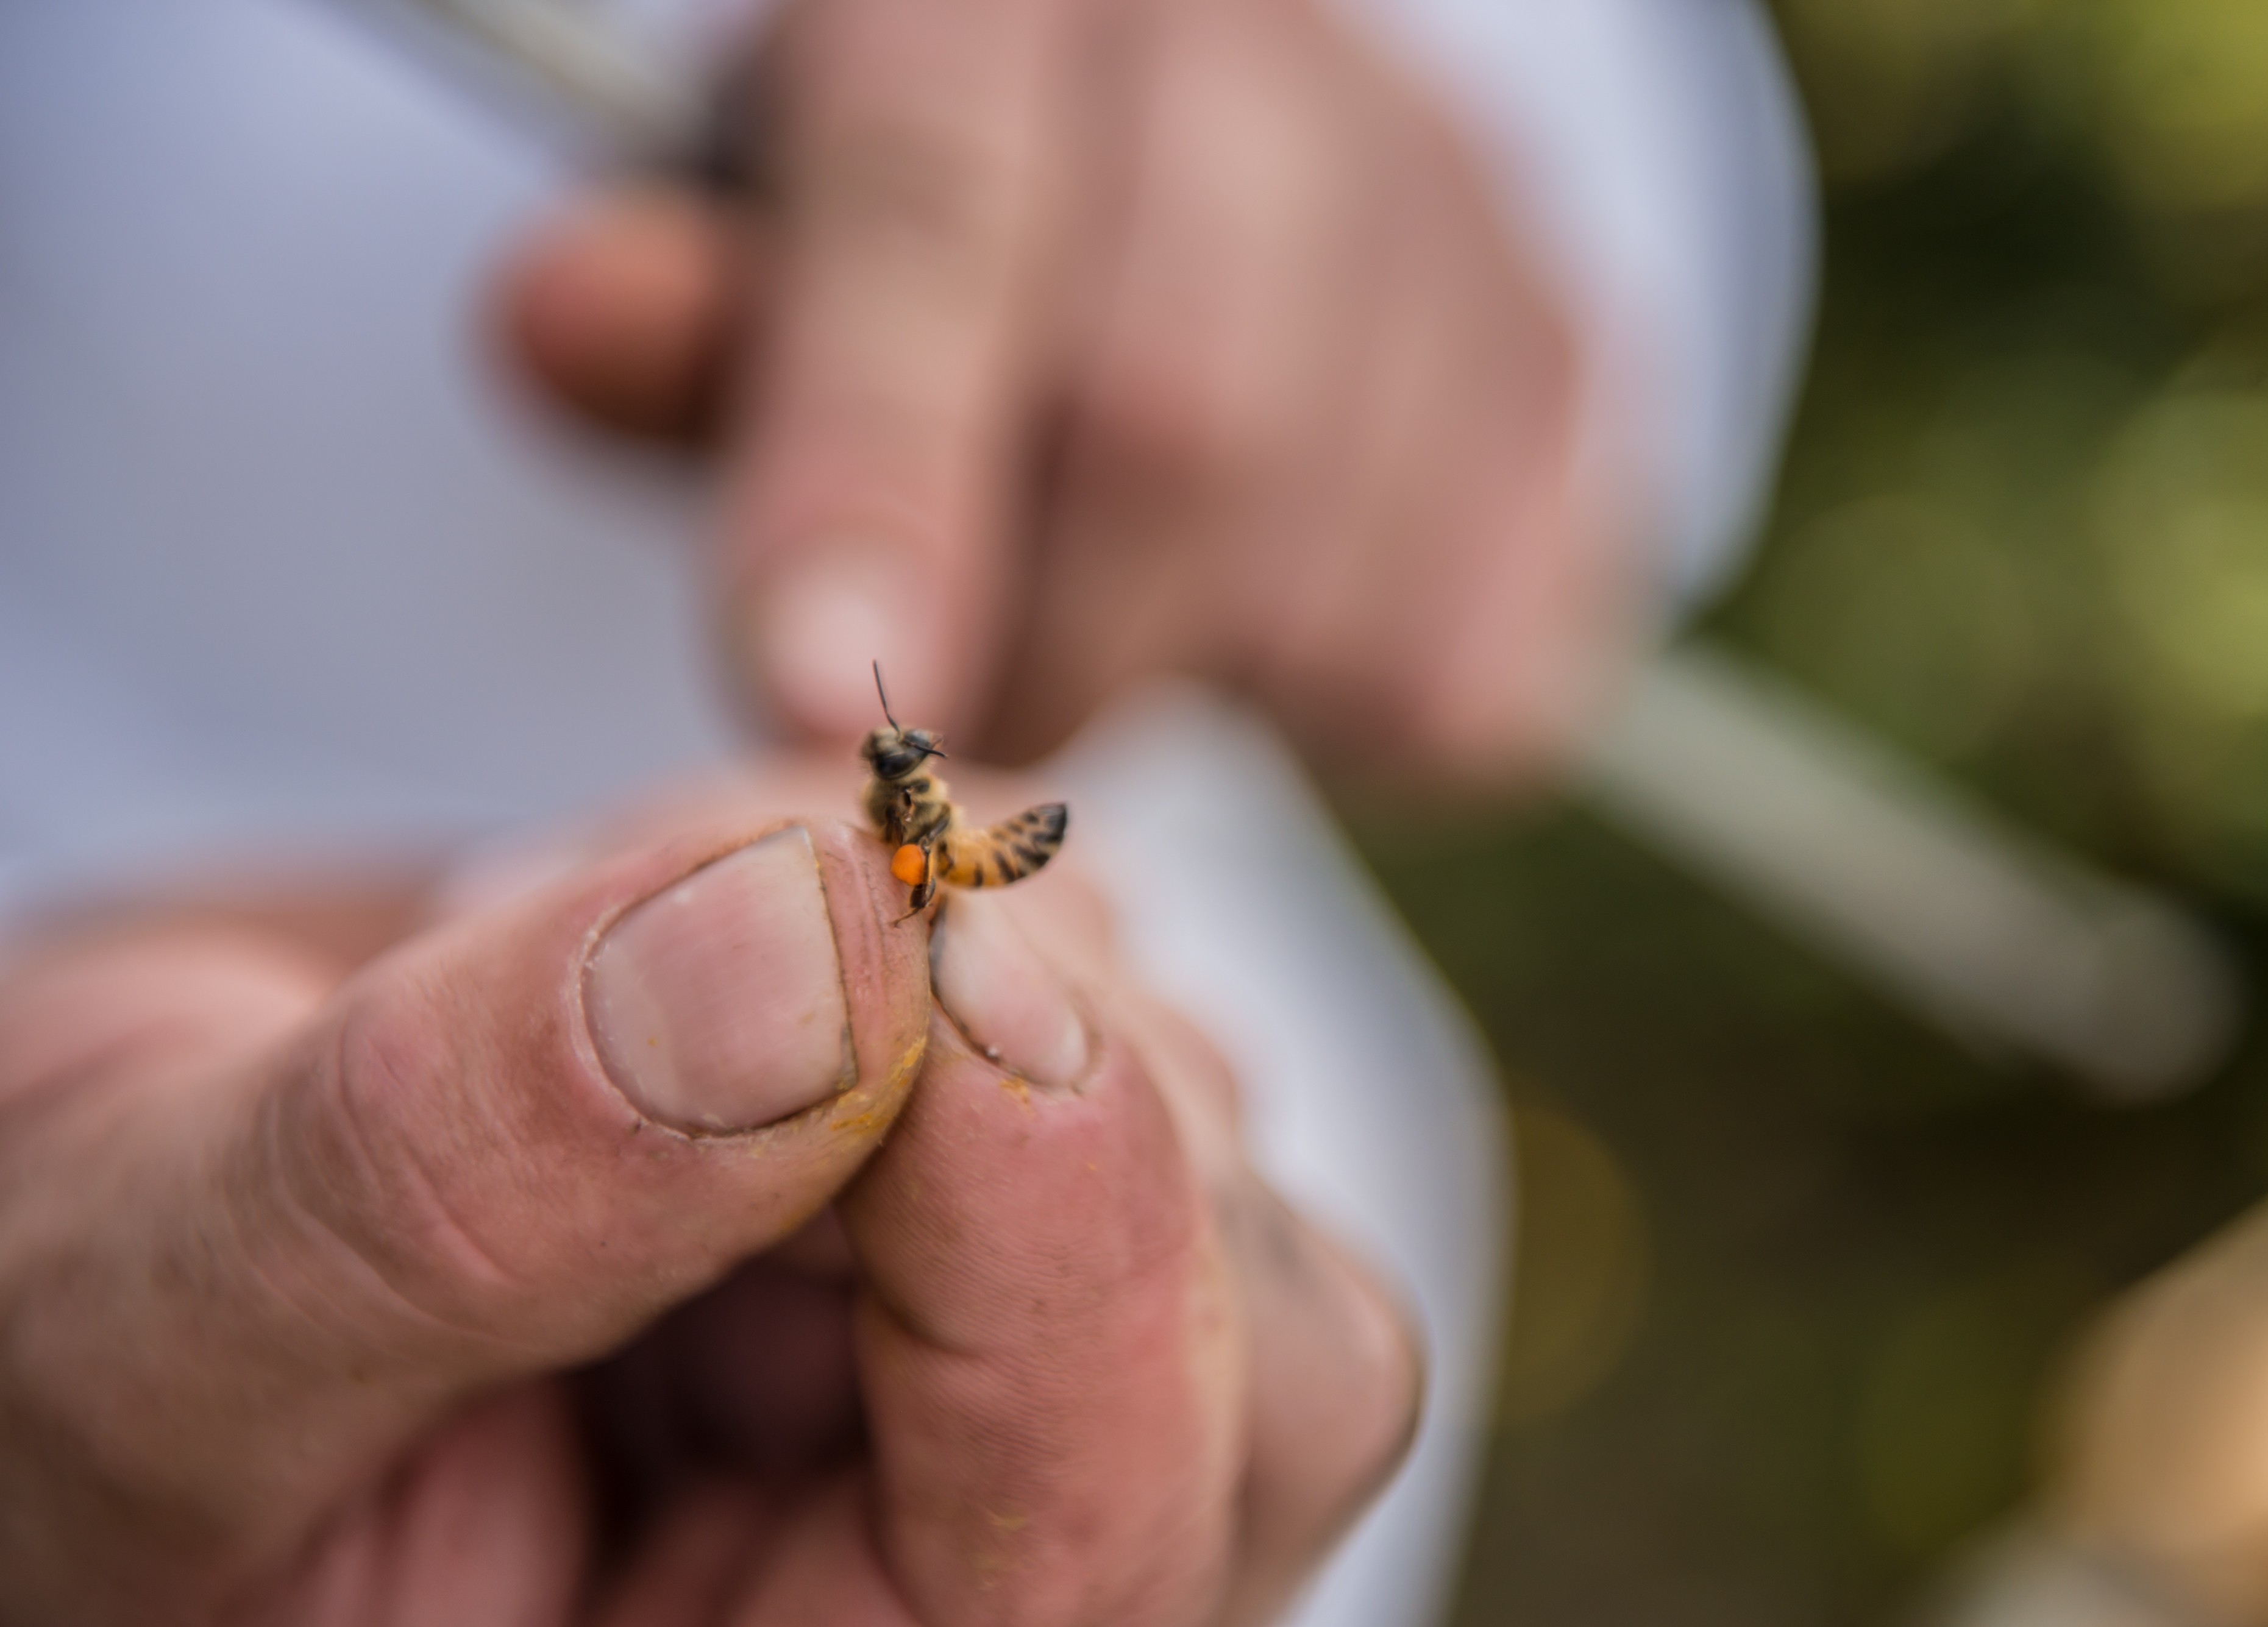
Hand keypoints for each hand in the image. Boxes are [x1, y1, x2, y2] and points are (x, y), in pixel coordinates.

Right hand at [0, 767, 1417, 1623]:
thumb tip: (807, 936)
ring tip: (588, 928)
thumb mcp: (142, 1326)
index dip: (1068, 1243)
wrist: (99, 1238)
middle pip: (1254, 1351)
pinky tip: (689, 906)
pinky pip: (1105, 982)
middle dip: (1019, 1075)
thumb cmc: (63, 1362)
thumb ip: (449, 1187)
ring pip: (1199, 1124)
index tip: (909, 936)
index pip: (1097, 1555)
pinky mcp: (1006, 1196)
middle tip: (711, 904)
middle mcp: (964, 1586)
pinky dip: (912, 881)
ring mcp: (1021, 1380)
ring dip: (928, 944)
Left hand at [496, 0, 1626, 784]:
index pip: (942, 202)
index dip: (866, 463)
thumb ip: (687, 301)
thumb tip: (562, 316)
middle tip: (946, 733)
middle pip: (1175, 417)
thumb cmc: (964, 239)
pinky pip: (1459, 677)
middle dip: (1031, 645)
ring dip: (1176, 691)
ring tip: (1107, 630)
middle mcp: (1287, 65)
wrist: (1254, 182)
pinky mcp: (1596, 407)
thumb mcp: (777, 237)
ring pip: (1328, 581)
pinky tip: (1265, 621)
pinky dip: (1325, 718)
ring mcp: (1480, 233)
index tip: (796, 698)